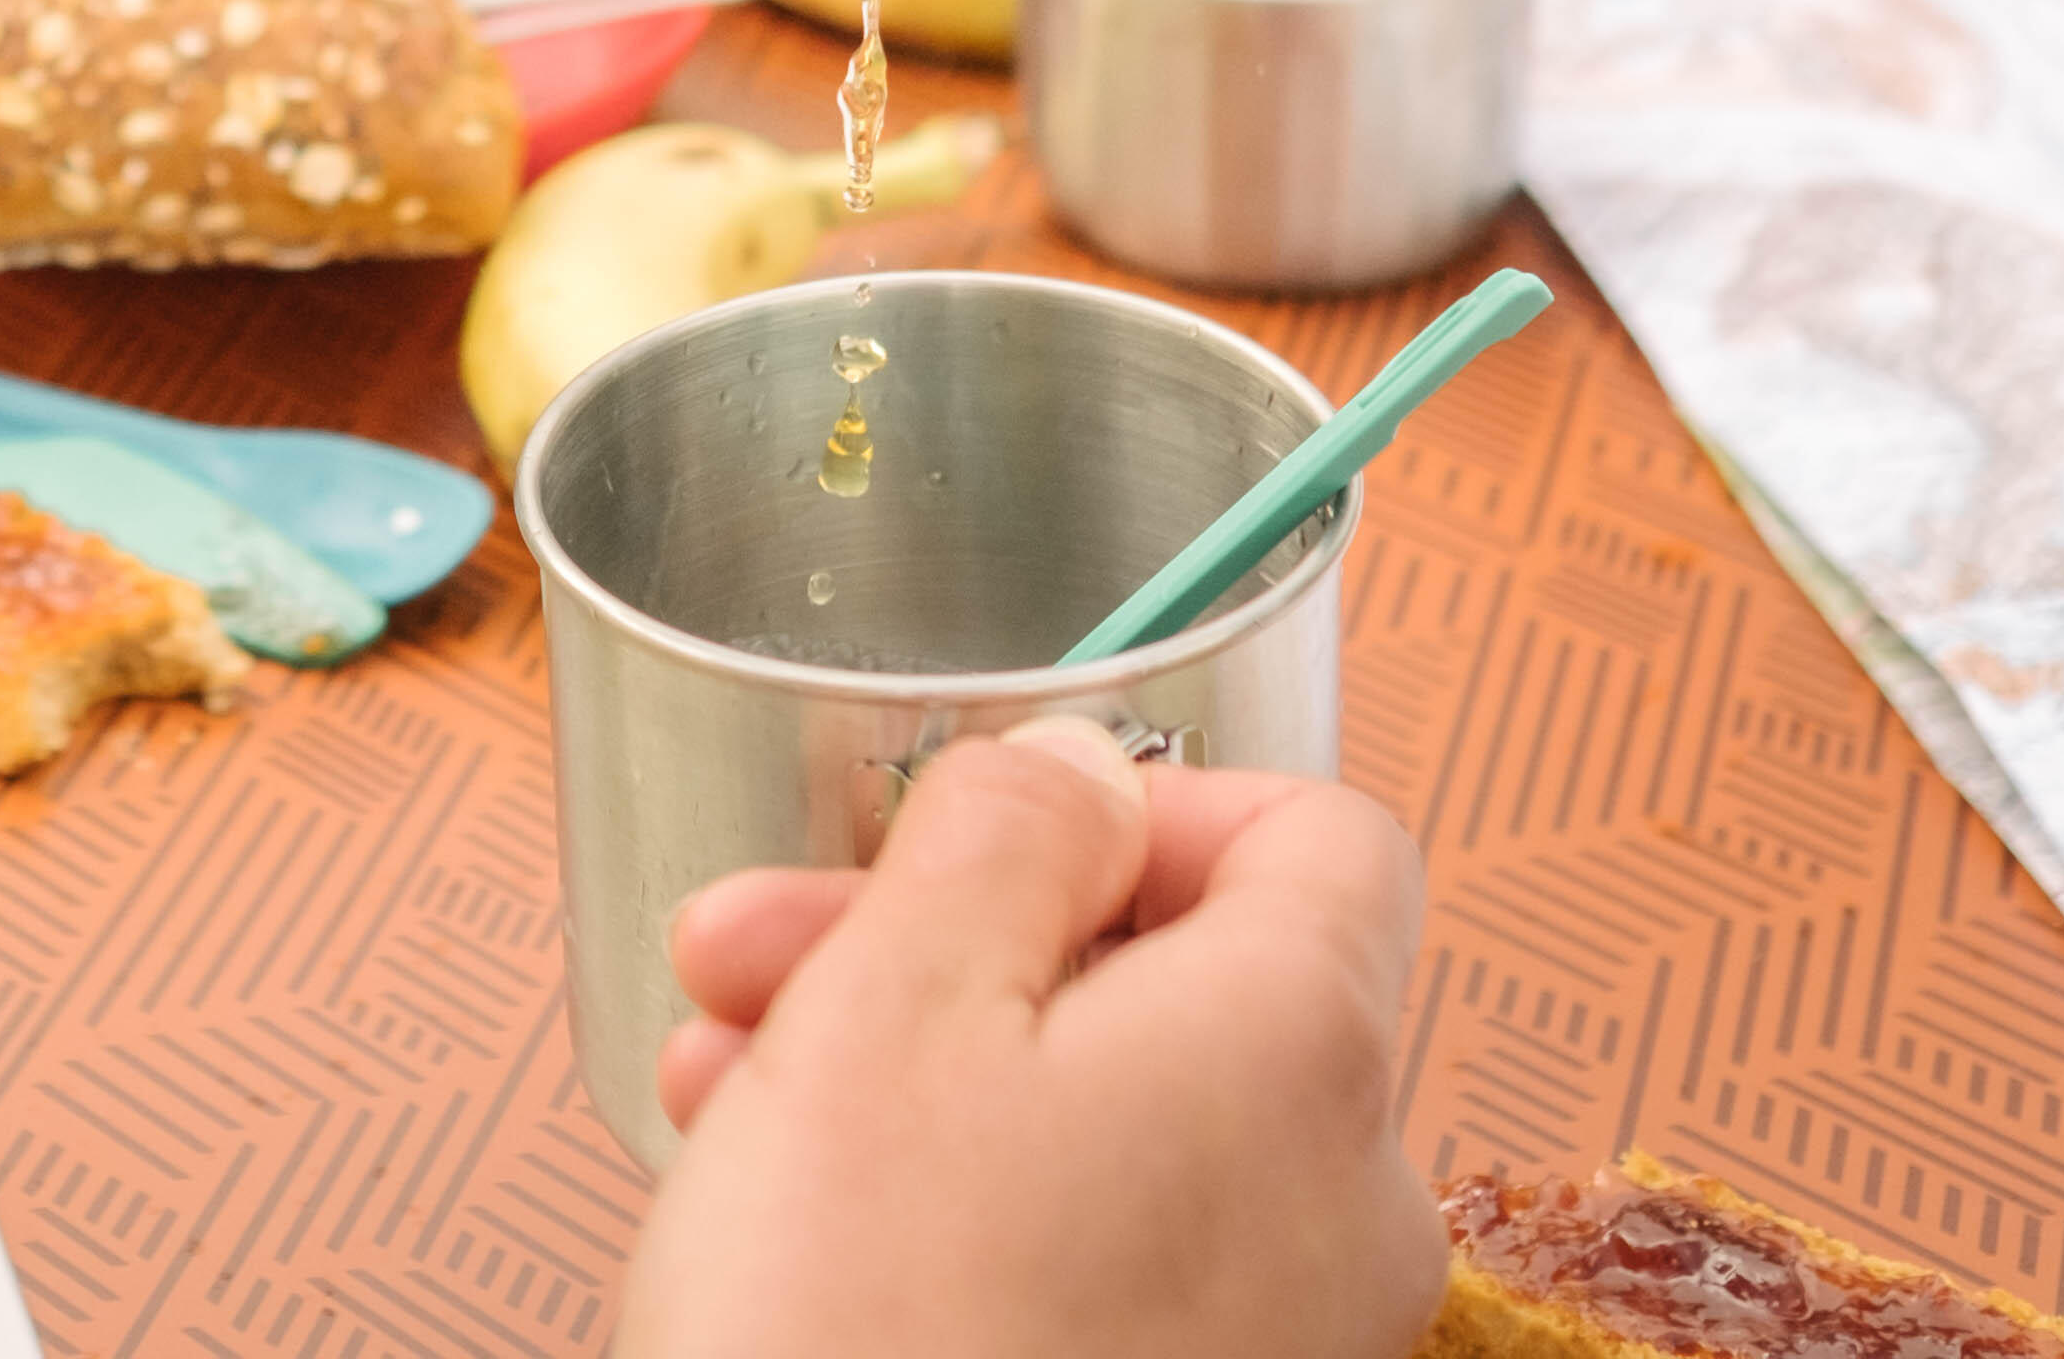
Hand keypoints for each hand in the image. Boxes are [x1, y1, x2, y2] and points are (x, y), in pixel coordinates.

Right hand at [613, 723, 1438, 1358]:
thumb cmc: (857, 1330)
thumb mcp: (892, 1005)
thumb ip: (1005, 834)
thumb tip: (1087, 763)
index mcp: (1300, 1052)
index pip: (1325, 841)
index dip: (1148, 801)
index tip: (982, 827)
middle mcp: (1343, 1205)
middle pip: (1180, 987)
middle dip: (947, 939)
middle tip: (750, 947)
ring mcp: (1284, 1345)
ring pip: (1113, 1130)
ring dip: (920, 1070)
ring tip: (721, 1088)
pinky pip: (1106, 1265)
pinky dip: (968, 1212)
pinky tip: (795, 1217)